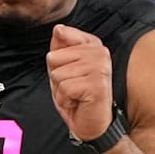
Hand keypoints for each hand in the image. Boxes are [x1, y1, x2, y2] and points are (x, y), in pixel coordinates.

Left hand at [46, 24, 114, 140]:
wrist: (91, 124)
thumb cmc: (77, 96)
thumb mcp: (63, 67)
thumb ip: (60, 47)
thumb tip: (59, 28)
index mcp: (93, 45)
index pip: (61, 34)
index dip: (57, 59)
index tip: (71, 71)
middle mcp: (100, 52)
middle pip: (54, 57)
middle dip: (57, 77)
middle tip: (73, 87)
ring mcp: (100, 67)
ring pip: (57, 74)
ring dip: (61, 90)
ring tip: (75, 95)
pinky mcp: (97, 84)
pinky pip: (64, 88)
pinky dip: (65, 100)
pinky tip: (78, 102)